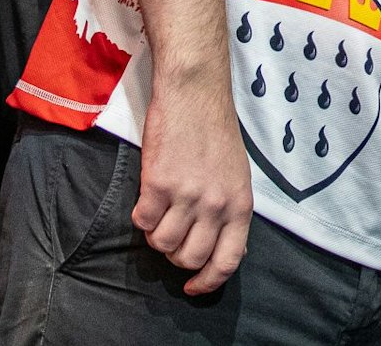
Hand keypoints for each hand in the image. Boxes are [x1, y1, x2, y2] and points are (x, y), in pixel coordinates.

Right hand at [133, 74, 254, 294]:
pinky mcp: (158, 184)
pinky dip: (140, 216)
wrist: (195, 94)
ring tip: (159, 212)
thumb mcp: (237, 175)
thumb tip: (222, 246)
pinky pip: (141, 222)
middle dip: (176, 255)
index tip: (193, 287)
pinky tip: (147, 198)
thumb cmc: (215, 132)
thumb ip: (230, 210)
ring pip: (162, 244)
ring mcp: (187, 195)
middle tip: (171, 235)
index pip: (228, 260)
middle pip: (190, 257)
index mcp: (240, 204)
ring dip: (155, 234)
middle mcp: (216, 204)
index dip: (209, 281)